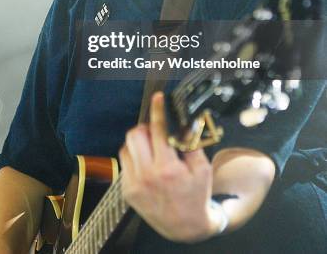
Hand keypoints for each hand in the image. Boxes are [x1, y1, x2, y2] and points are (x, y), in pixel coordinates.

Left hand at [119, 92, 219, 242]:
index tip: (158, 98)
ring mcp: (134, 184)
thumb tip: (188, 120)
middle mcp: (147, 176)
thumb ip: (192, 142)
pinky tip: (147, 163)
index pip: (157, 129)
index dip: (157, 110)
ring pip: (126, 147)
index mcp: (167, 169)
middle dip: (145, 128)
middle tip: (156, 133)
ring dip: (138, 142)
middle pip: (134, 135)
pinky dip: (134, 157)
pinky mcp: (127, 191)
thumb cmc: (196, 196)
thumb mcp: (201, 169)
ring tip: (152, 149)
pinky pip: (125, 163)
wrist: (185, 228)